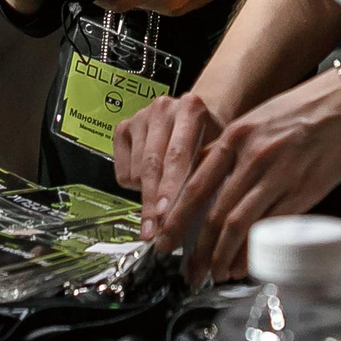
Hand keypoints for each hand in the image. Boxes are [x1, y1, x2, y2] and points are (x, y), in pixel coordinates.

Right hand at [115, 90, 228, 237]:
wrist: (196, 114)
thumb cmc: (211, 137)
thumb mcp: (218, 152)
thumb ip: (207, 177)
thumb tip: (195, 218)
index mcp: (191, 109)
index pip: (177, 155)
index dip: (170, 188)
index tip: (165, 216)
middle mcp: (163, 108)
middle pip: (152, 165)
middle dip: (152, 203)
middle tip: (153, 231)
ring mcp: (140, 116)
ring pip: (136, 171)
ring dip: (146, 196)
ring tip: (161, 208)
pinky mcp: (123, 127)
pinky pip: (122, 172)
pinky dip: (134, 185)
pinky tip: (150, 182)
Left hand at [156, 73, 340, 284]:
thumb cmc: (305, 109)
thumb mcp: (258, 119)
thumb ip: (232, 149)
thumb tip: (208, 181)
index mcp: (236, 136)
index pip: (196, 184)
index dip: (177, 217)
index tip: (167, 239)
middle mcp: (252, 156)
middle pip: (214, 212)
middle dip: (196, 249)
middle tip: (187, 270)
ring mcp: (279, 176)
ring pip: (239, 224)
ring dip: (222, 256)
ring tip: (213, 274)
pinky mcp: (303, 192)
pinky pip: (271, 229)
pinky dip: (254, 251)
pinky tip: (244, 265)